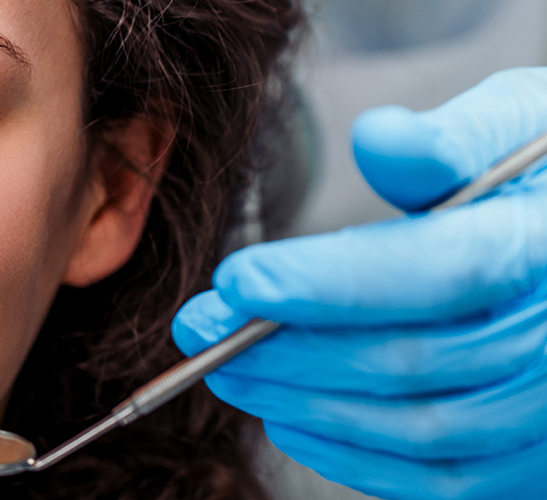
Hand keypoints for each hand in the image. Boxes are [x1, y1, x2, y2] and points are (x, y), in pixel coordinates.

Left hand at [172, 67, 546, 499]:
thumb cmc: (540, 177)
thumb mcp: (516, 127)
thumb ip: (446, 140)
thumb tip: (378, 137)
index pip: (439, 272)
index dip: (328, 282)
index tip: (235, 279)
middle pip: (410, 360)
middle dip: (285, 347)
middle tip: (199, 326)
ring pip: (415, 429)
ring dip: (303, 403)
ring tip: (227, 368)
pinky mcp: (535, 461)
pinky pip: (438, 478)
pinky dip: (350, 453)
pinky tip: (287, 415)